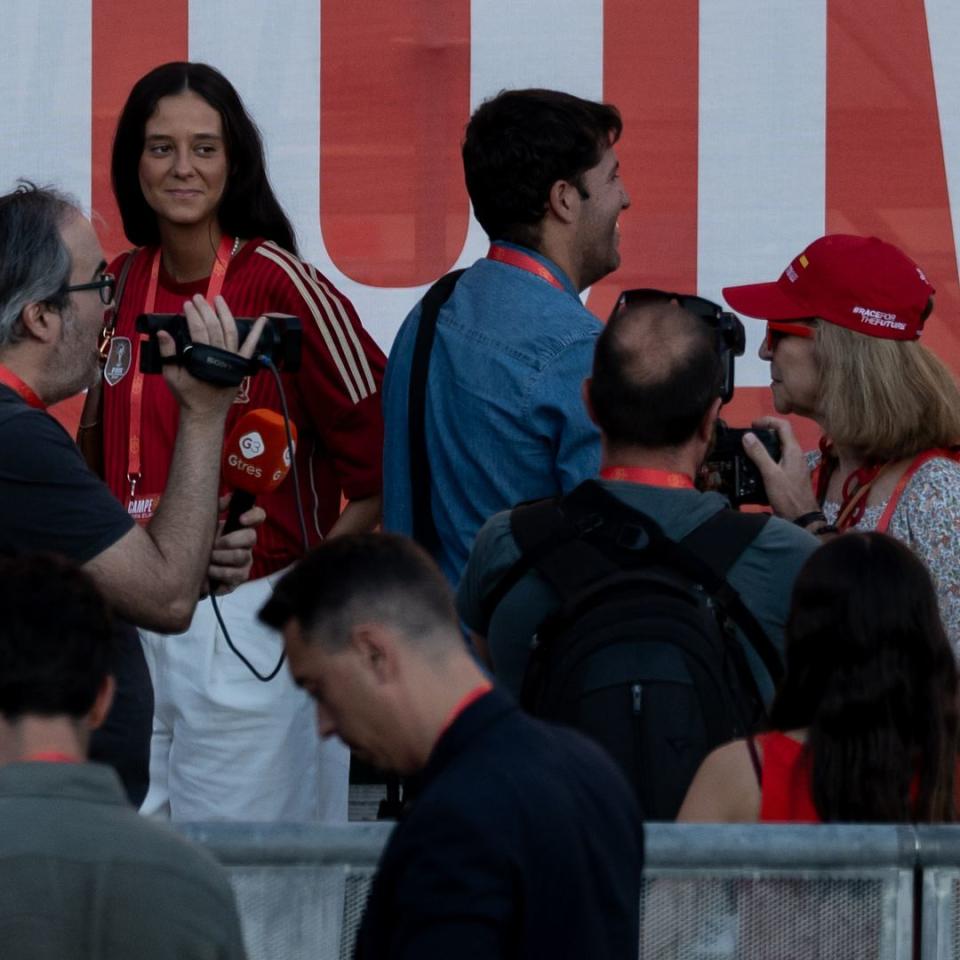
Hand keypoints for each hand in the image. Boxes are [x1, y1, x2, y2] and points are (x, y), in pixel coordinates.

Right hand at [159, 295, 266, 414]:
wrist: (205, 413)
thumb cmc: (187, 394)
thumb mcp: (171, 376)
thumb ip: (167, 354)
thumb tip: (162, 332)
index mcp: (201, 358)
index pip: (198, 330)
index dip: (193, 315)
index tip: (187, 304)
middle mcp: (219, 356)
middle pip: (214, 327)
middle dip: (206, 310)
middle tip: (198, 297)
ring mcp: (232, 360)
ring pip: (231, 332)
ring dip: (225, 313)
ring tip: (219, 299)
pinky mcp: (241, 365)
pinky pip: (251, 348)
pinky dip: (257, 334)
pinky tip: (263, 320)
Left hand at [204, 493, 265, 595]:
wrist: (189, 568)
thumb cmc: (202, 541)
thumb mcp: (207, 522)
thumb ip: (218, 508)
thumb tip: (229, 496)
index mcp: (241, 527)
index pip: (259, 516)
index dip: (253, 516)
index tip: (240, 519)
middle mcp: (247, 544)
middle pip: (251, 537)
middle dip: (230, 540)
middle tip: (214, 544)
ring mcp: (245, 562)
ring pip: (242, 557)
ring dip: (221, 558)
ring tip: (207, 559)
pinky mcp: (238, 579)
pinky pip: (235, 576)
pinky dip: (219, 573)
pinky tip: (208, 572)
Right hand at [742, 416, 820, 520]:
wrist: (802, 518)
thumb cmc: (787, 496)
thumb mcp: (770, 474)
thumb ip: (759, 454)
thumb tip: (747, 435)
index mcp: (793, 450)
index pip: (783, 426)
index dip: (768, 421)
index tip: (752, 425)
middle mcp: (796, 455)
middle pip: (781, 436)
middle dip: (765, 432)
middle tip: (748, 437)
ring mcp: (795, 465)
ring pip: (780, 449)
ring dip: (765, 446)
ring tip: (749, 450)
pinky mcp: (791, 475)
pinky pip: (779, 460)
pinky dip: (768, 458)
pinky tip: (757, 466)